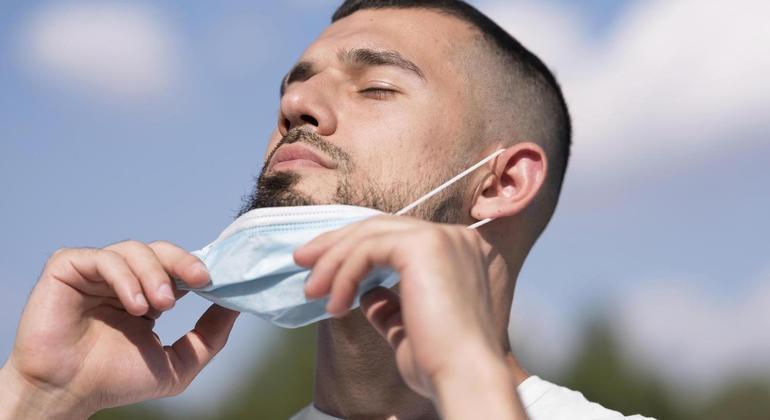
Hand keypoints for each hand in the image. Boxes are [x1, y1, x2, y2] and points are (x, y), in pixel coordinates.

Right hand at [0, 241, 238, 418]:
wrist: (66, 394)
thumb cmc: (114, 381)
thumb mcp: (177, 363)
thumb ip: (208, 337)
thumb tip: (235, 307)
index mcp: (145, 294)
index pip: (176, 268)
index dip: (196, 268)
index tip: (217, 280)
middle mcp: (121, 279)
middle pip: (160, 251)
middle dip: (183, 263)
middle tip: (200, 281)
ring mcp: (94, 272)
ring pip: (133, 250)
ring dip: (154, 274)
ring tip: (161, 304)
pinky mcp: (67, 268)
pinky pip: (103, 258)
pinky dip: (124, 277)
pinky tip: (134, 305)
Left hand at [295, 216, 525, 418]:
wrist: (464, 377)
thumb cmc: (442, 363)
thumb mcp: (409, 328)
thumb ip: (390, 305)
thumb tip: (366, 294)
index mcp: (458, 252)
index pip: (397, 237)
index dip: (356, 248)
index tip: (323, 268)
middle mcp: (455, 237)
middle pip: (381, 227)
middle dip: (336, 245)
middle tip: (303, 264)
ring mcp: (442, 237)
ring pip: (370, 234)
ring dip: (333, 262)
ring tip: (311, 291)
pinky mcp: (425, 245)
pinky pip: (368, 249)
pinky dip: (345, 273)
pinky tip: (335, 302)